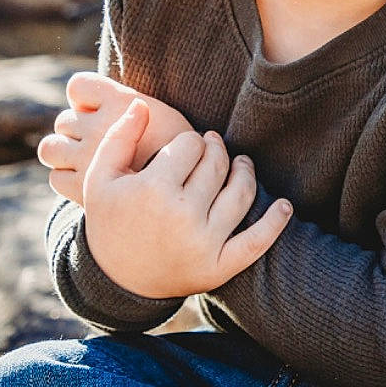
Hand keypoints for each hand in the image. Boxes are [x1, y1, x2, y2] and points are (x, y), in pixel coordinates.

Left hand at [38, 73, 193, 204]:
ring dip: (62, 152)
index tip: (99, 111)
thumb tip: (114, 102)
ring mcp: (88, 157)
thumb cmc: (186, 157)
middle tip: (98, 144)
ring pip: (51, 148)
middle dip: (77, 130)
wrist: (189, 200)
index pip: (77, 86)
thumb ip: (136, 108)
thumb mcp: (167, 119)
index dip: (85, 98)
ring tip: (84, 161)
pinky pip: (56, 177)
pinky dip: (64, 177)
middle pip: (64, 120)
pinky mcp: (82, 188)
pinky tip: (85, 182)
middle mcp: (101, 126)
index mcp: (122, 101)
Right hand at [82, 100, 291, 300]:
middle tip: (213, 148)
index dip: (188, 142)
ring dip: (245, 172)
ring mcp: (204, 243)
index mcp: (153, 189)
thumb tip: (143, 104)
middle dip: (216, 150)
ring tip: (241, 164)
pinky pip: (256, 242)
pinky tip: (285, 206)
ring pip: (240, 193)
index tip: (181, 150)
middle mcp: (182, 215)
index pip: (191, 145)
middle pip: (216, 164)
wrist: (116, 282)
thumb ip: (120, 137)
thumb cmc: (109, 222)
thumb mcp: (100, 178)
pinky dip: (275, 223)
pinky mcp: (219, 267)